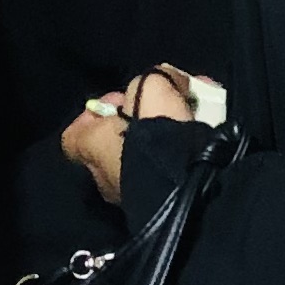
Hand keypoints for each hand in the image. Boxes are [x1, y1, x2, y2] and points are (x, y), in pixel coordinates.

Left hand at [60, 64, 193, 209]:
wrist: (188, 182)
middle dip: (140, 118)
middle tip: (164, 103)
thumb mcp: (152, 86)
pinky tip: (207, 134)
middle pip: (117, 139)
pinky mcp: (160, 206)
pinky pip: (167, 171)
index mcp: (91, 148)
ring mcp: (131, 196)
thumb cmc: (155, 131)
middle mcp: (104, 176)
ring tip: (196, 114)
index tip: (122, 99)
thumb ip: (155, 79)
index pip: (76, 133)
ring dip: (165, 134)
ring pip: (145, 155)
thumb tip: (171, 80)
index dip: (98, 111)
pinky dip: (182, 153)